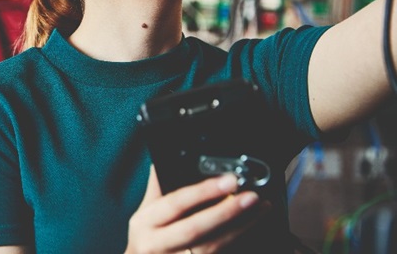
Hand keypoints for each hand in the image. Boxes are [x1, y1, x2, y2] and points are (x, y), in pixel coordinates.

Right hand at [125, 167, 266, 253]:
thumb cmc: (148, 238)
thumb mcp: (146, 213)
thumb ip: (158, 187)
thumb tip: (168, 158)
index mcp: (144, 223)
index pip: (175, 203)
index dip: (202, 191)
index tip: (228, 180)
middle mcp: (156, 245)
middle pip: (195, 228)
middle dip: (225, 211)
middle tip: (250, 196)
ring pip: (212, 246)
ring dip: (240, 227)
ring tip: (259, 208)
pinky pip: (219, 252)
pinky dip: (237, 239)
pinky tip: (251, 226)